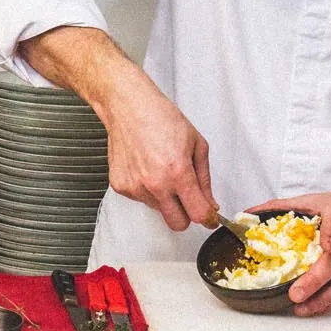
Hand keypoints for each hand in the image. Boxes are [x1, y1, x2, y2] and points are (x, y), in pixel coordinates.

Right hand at [19, 26, 213, 234]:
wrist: (128, 107)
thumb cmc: (161, 118)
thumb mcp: (197, 144)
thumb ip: (204, 179)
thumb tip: (209, 203)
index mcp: (177, 173)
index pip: (198, 214)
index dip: (208, 218)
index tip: (209, 216)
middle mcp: (155, 184)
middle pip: (178, 224)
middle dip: (186, 214)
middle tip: (187, 198)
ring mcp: (135, 187)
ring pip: (159, 210)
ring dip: (164, 198)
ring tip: (161, 170)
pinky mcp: (121, 186)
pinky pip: (141, 199)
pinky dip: (147, 189)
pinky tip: (146, 168)